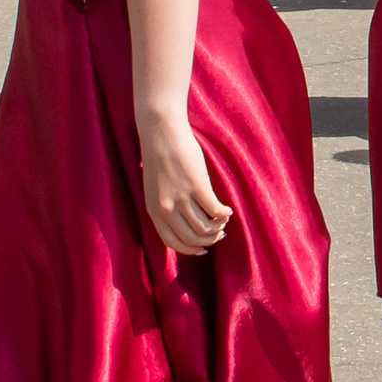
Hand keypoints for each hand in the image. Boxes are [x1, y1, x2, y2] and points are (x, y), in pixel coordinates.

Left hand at [139, 121, 230, 255]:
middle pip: (192, 239)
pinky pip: (215, 211)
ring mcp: (181, 198)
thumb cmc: (159, 156)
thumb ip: (164, 205)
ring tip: (224, 220)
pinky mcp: (197, 186)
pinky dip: (224, 214)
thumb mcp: (155, 188)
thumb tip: (183, 220)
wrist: (161, 132)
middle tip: (220, 233)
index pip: (172, 243)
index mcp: (154, 211)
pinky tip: (228, 209)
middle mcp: (166, 209)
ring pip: (205, 228)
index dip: (190, 250)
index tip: (203, 249)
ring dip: (218, 228)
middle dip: (209, 240)